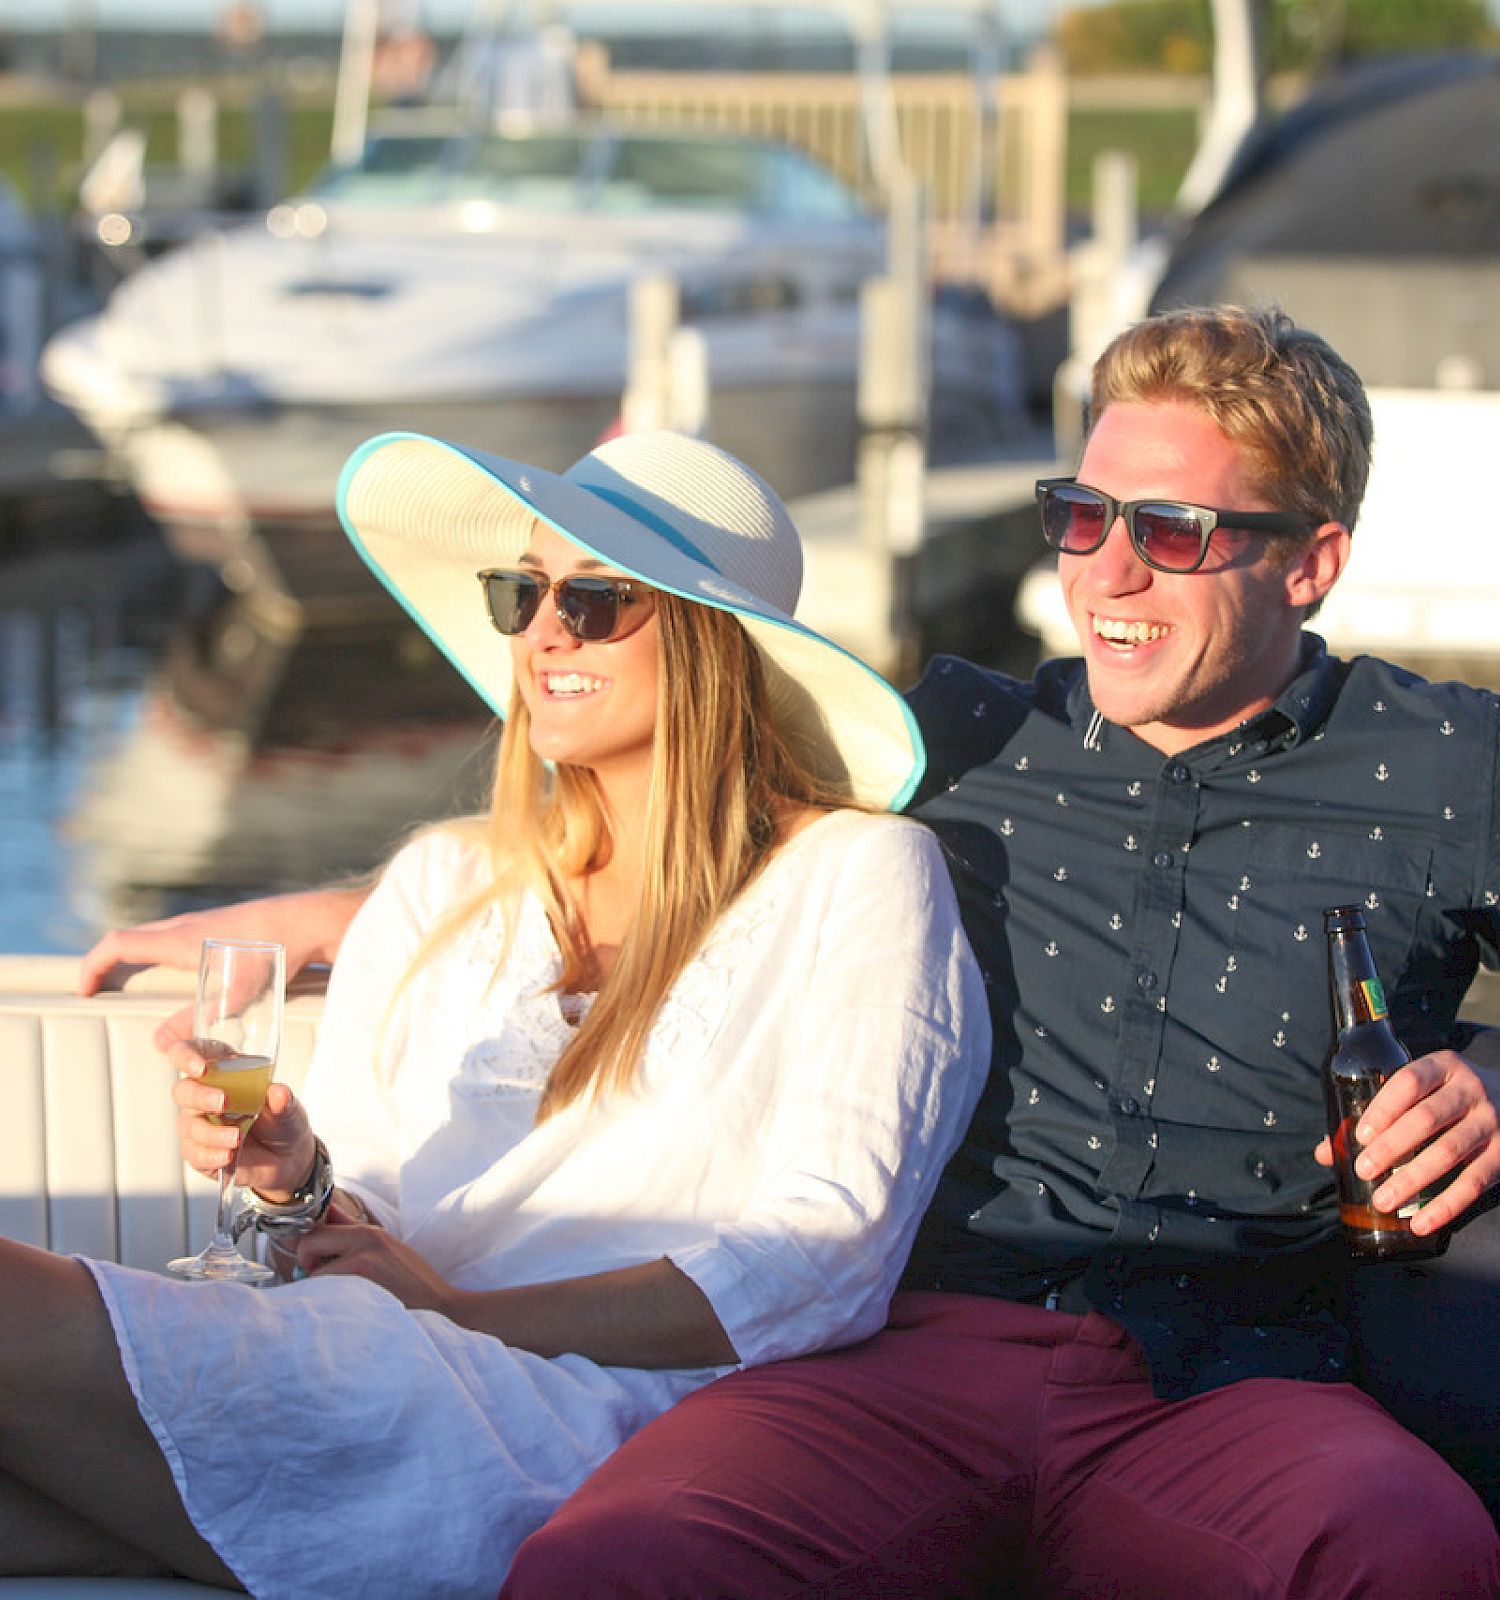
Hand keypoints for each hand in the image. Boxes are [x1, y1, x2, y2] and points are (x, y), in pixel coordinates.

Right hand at [78, 887, 367, 1003]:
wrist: (308, 922)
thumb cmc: (274, 956)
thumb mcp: (233, 996)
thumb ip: (194, 1022)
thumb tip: (160, 1044)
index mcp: (179, 940)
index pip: (117, 945)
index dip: (93, 966)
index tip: (84, 989)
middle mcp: (185, 925)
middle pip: (129, 937)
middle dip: (106, 961)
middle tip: (97, 988)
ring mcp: (201, 920)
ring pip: (151, 933)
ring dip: (132, 954)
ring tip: (126, 981)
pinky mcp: (218, 923)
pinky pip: (172, 934)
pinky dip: (156, 950)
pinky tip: (171, 970)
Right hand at [169, 1038, 315, 1198]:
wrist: (288, 1158)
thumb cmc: (282, 1121)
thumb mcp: (289, 1109)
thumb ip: (283, 1101)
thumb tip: (279, 1092)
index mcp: (226, 1071)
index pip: (197, 1053)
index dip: (188, 1056)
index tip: (200, 1067)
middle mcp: (206, 1095)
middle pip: (183, 1090)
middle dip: (200, 1096)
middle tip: (223, 1102)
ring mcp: (200, 1124)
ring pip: (188, 1125)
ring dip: (211, 1132)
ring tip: (236, 1138)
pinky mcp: (199, 1151)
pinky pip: (194, 1153)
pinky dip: (210, 1155)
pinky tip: (228, 1156)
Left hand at [295, 1213, 460, 1316]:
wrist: (438, 1303)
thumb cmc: (409, 1280)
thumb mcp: (384, 1248)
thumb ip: (353, 1232)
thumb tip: (327, 1213)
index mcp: (369, 1231)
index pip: (320, 1223)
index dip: (309, 1245)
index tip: (313, 1261)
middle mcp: (365, 1238)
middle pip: (310, 1240)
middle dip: (306, 1262)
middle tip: (317, 1279)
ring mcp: (363, 1258)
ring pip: (314, 1269)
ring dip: (317, 1285)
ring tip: (337, 1294)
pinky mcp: (362, 1281)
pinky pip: (326, 1288)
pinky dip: (328, 1298)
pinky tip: (346, 1305)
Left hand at [1313, 1050, 1499, 1233]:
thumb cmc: (1447, 1097)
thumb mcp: (1421, 1091)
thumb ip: (1377, 1113)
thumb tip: (1327, 1152)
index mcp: (1443, 1066)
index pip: (1409, 1082)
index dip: (1383, 1109)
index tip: (1360, 1135)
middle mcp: (1470, 1090)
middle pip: (1426, 1118)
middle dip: (1391, 1146)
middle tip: (1364, 1170)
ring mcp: (1491, 1122)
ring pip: (1449, 1151)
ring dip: (1412, 1179)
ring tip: (1383, 1200)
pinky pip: (1474, 1183)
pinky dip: (1446, 1205)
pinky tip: (1421, 1222)